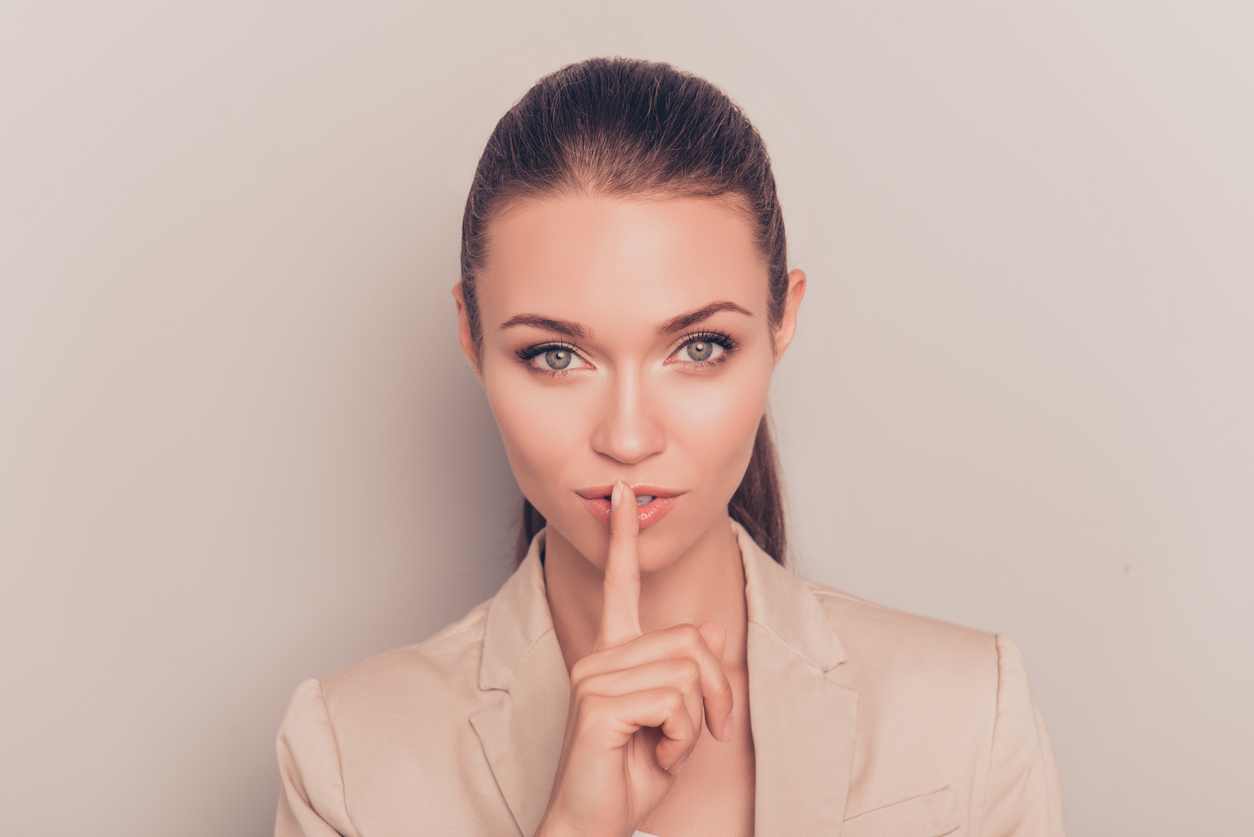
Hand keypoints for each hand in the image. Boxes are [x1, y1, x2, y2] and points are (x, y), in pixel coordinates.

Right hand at [535, 481, 734, 836]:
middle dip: (718, 691)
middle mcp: (599, 658)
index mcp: (613, 655)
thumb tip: (714, 632)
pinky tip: (655, 754)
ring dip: (697, 721)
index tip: (624, 494)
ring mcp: (595, 679)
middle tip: (707, 731)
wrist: (592, 826)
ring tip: (669, 746)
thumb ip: (690, 677)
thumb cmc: (628, 777)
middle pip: (694, 640)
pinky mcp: (598, 705)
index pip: (620, 585)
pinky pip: (675, 702)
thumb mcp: (675, 724)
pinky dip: (683, 737)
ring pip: (690, 672)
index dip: (624, 539)